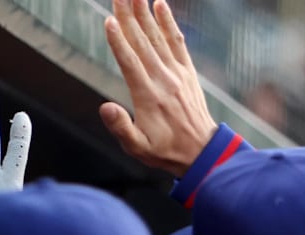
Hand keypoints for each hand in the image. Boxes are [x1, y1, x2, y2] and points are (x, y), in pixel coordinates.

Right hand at [100, 0, 217, 175]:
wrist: (200, 151)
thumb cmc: (164, 151)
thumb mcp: (137, 148)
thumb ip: (120, 127)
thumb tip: (104, 108)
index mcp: (148, 96)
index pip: (130, 62)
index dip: (118, 41)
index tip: (110, 20)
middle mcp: (163, 79)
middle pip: (142, 42)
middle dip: (129, 16)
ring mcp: (177, 73)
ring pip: (158, 37)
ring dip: (145, 13)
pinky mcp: (186, 71)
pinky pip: (177, 41)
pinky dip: (168, 22)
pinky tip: (160, 5)